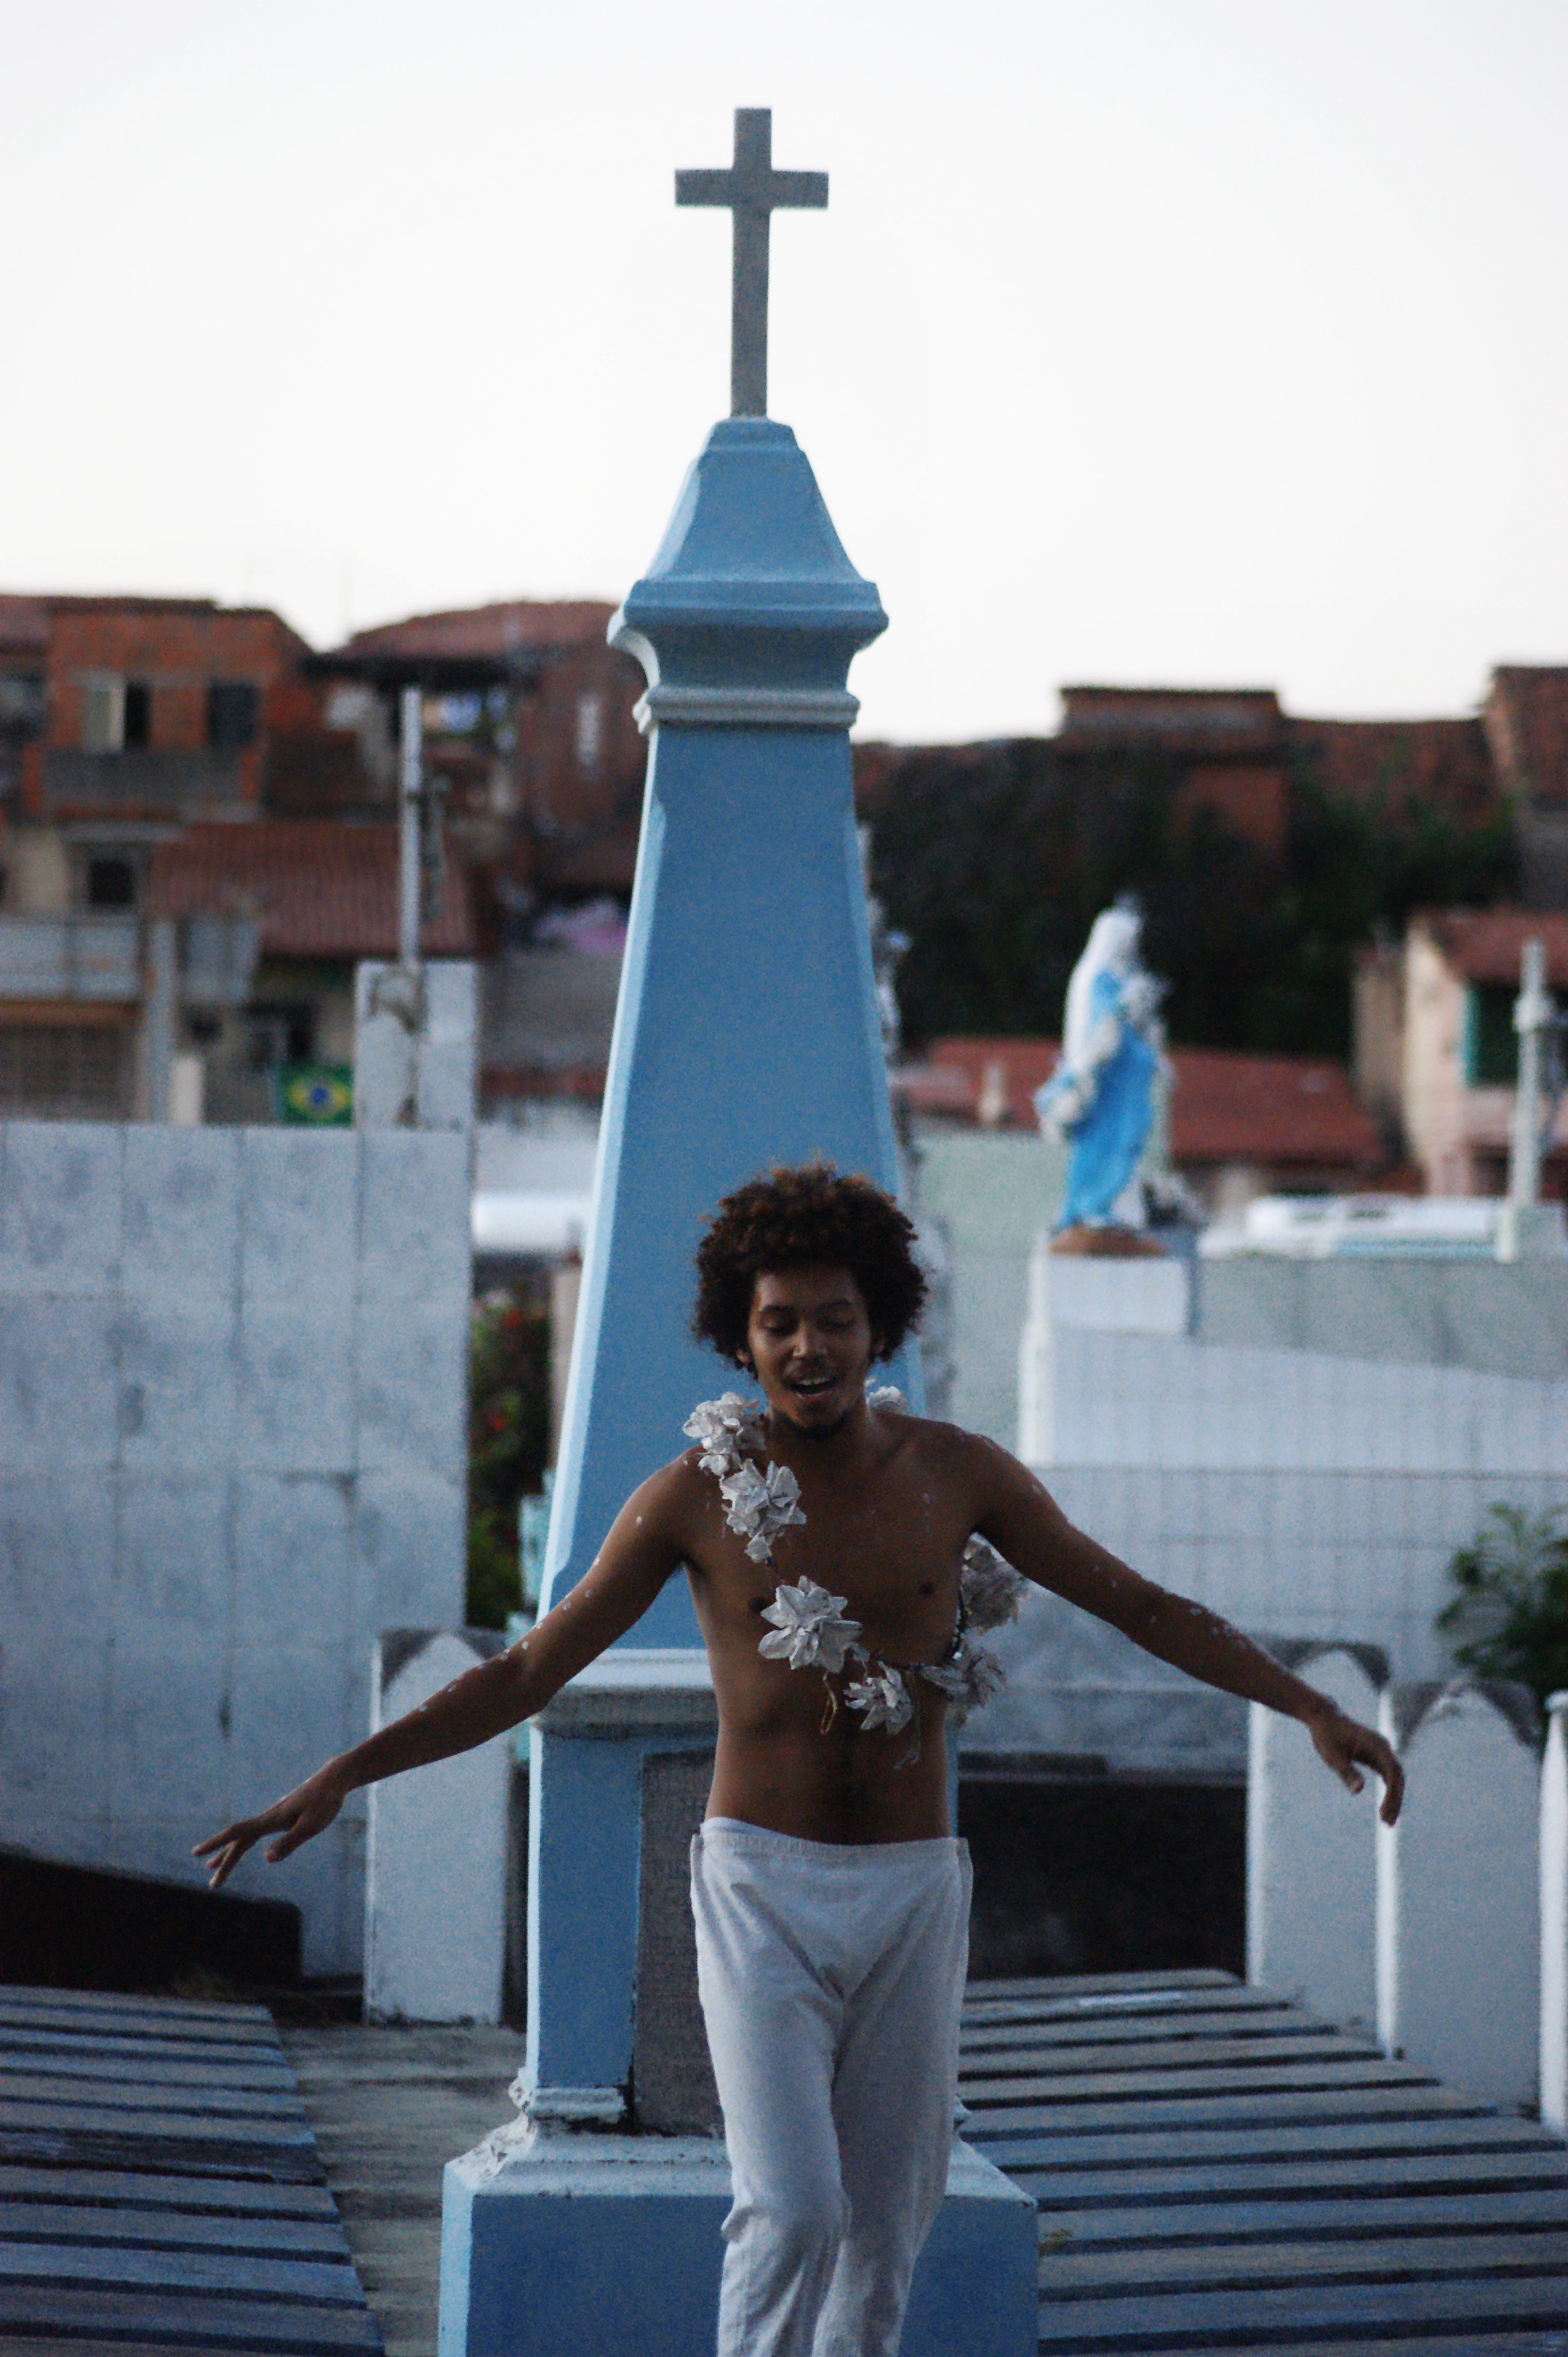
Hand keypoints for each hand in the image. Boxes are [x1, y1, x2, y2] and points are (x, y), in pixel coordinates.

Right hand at [193, 1768, 347, 1890]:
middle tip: (212, 1884)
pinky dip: (245, 1843)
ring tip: (213, 1866)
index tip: (196, 1853)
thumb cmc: (325, 1802)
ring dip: (230, 1853)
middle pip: (239, 1841)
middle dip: (224, 1862)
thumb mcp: (311, 1826)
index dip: (216, 1844)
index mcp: (270, 1820)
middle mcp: (268, 1818)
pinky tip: (245, 1846)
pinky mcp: (282, 1817)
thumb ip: (289, 1842)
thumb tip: (266, 1859)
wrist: (335, 1779)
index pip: (237, 1834)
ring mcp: (274, 1817)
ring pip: (246, 1837)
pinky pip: (256, 1833)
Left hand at [1306, 1703, 1403, 1823]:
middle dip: (1395, 1800)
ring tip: (1387, 1822)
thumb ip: (1347, 1772)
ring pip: (1395, 1778)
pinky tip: (1385, 1808)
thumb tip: (1358, 1790)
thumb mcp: (1333, 1756)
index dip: (1392, 1794)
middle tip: (1387, 1823)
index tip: (1383, 1812)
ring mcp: (1382, 1752)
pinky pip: (1388, 1777)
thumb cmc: (1327, 1736)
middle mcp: (1383, 1748)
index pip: (1393, 1773)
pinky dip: (1388, 1792)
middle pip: (1398, 1777)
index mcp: (1377, 1745)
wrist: (1325, 1719)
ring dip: (1393, 1799)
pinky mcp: (1377, 1756)